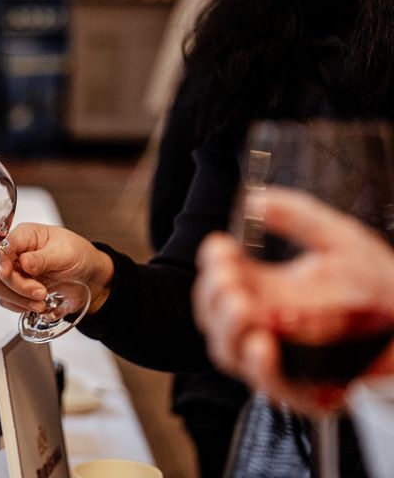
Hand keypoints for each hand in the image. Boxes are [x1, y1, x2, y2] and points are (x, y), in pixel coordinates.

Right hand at [0, 222, 113, 317]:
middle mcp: (16, 253)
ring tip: (41, 303)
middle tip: (41, 293)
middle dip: (18, 287)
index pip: (4, 247)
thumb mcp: (66, 254)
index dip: (3, 262)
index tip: (9, 274)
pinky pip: (7, 300)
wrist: (90, 278)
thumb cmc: (79, 256)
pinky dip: (20, 307)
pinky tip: (38, 305)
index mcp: (26, 236)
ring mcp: (16, 272)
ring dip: (19, 299)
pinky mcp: (18, 289)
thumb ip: (43, 258)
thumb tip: (23, 262)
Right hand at [194, 187, 393, 414]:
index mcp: (266, 290)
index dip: (212, 263)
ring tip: (240, 306)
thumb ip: (299, 216)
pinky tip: (262, 343)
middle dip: (212, 295)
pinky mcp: (304, 389)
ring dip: (227, 328)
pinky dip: (260, 366)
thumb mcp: (341, 241)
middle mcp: (265, 324)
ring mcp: (280, 358)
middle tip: (226, 277)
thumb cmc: (384, 288)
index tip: (221, 246)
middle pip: (213, 315)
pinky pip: (269, 384)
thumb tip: (256, 200)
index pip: (219, 279)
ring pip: (228, 350)